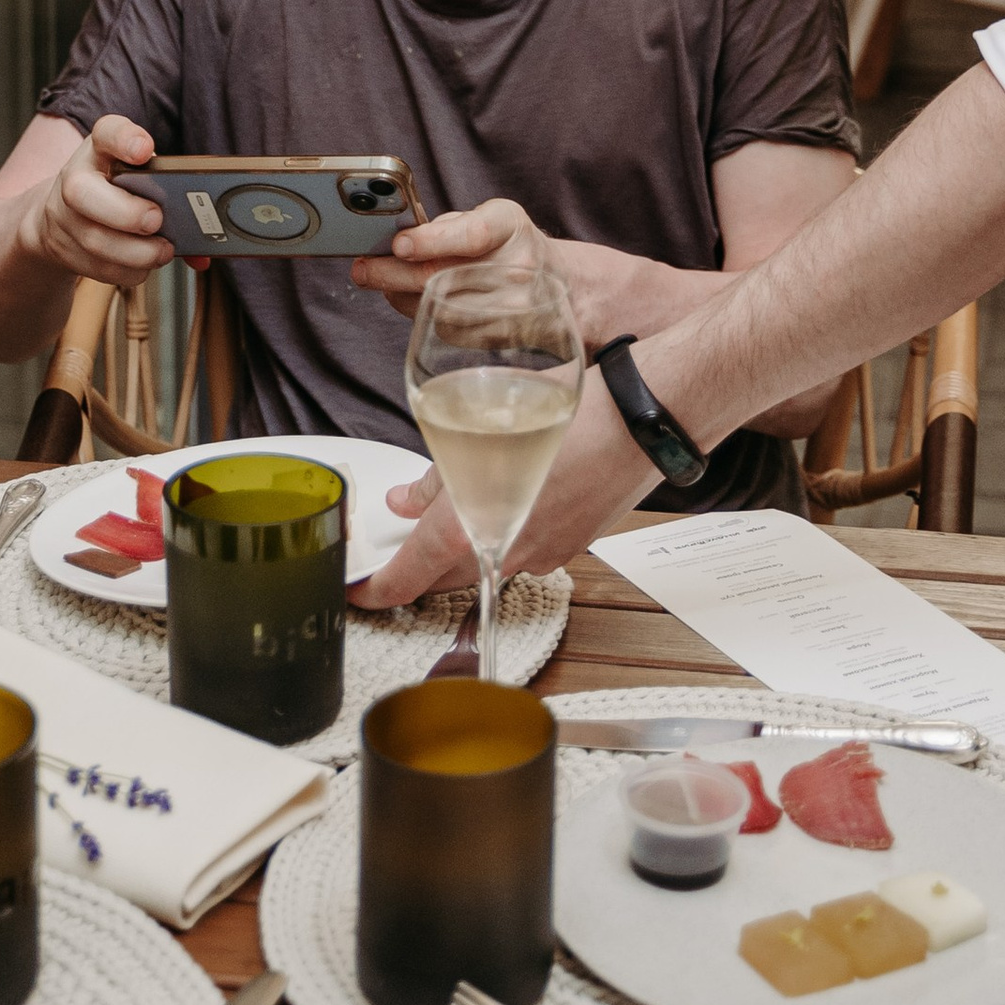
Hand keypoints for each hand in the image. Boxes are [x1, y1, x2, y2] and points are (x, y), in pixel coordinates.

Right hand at [22, 117, 172, 290]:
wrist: (65, 216)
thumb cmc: (116, 189)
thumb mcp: (138, 174)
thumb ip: (170, 192)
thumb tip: (209, 238)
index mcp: (99, 149)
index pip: (106, 132)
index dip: (124, 139)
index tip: (145, 150)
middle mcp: (76, 179)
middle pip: (83, 192)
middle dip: (125, 212)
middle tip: (157, 220)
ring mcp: (64, 217)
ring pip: (93, 239)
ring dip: (134, 252)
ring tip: (163, 251)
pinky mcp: (64, 250)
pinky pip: (97, 268)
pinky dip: (127, 271)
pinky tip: (143, 266)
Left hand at [350, 193, 551, 314]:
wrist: (562, 288)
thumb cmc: (511, 246)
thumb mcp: (492, 219)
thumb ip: (449, 226)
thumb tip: (395, 241)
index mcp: (511, 228)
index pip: (472, 235)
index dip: (432, 240)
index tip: (398, 244)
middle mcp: (516, 269)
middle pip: (443, 277)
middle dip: (392, 274)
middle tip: (362, 269)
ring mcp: (510, 309)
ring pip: (437, 308)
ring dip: (400, 296)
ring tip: (381, 281)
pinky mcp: (498, 337)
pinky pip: (446, 329)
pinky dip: (422, 313)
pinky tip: (413, 299)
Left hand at [353, 371, 655, 605]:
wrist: (646, 421)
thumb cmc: (575, 412)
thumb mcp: (487, 422)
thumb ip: (439, 472)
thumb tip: (409, 497)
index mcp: (471, 525)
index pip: (407, 576)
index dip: (375, 589)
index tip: (358, 591)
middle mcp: (504, 551)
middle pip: (442, 579)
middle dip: (415, 571)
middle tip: (396, 553)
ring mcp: (542, 554)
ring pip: (484, 564)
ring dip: (461, 549)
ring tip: (451, 514)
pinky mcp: (571, 547)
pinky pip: (523, 551)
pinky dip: (503, 535)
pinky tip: (507, 502)